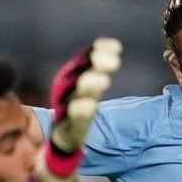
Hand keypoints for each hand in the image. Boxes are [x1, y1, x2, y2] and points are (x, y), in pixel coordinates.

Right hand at [48, 38, 121, 158]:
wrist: (64, 135)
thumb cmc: (80, 104)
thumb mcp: (91, 84)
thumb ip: (99, 67)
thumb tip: (114, 46)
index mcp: (72, 74)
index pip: (86, 57)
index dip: (100, 50)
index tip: (118, 48)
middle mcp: (66, 87)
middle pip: (80, 72)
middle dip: (96, 65)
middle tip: (116, 62)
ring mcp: (64, 105)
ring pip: (74, 92)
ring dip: (89, 84)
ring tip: (105, 80)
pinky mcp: (64, 125)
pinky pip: (70, 117)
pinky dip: (79, 110)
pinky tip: (90, 105)